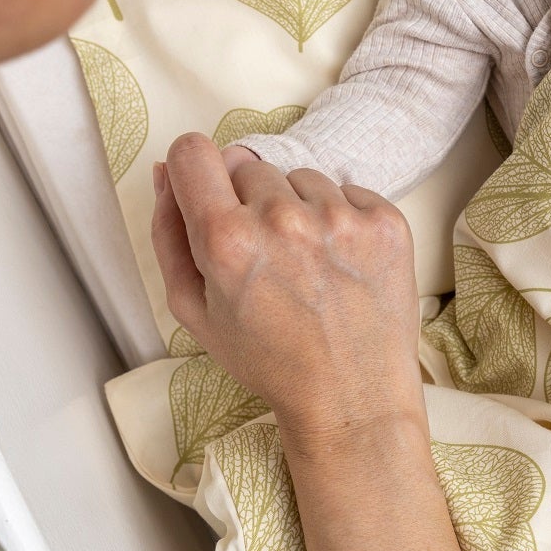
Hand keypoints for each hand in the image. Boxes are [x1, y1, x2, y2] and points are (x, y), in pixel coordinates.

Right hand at [151, 132, 424, 443]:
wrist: (352, 398)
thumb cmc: (270, 360)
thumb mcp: (194, 310)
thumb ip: (169, 234)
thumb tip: (166, 172)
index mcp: (226, 240)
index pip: (193, 152)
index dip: (194, 171)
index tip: (207, 191)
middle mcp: (282, 219)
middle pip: (247, 165)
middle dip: (248, 202)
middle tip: (266, 257)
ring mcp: (339, 217)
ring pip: (300, 177)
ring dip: (298, 209)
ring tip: (307, 267)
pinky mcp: (385, 222)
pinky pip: (348, 190)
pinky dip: (341, 219)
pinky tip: (339, 265)